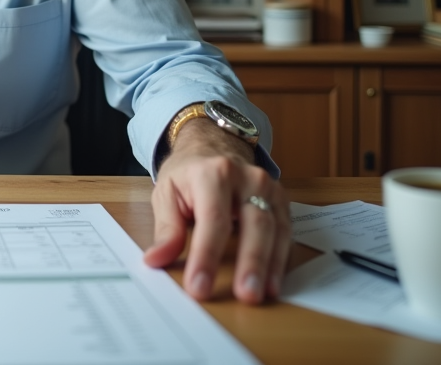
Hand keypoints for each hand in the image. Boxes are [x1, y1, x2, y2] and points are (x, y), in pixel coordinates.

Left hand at [143, 118, 289, 304]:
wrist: (213, 145)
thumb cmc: (188, 173)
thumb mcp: (167, 193)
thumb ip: (166, 229)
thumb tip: (156, 260)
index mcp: (212, 173)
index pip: (213, 219)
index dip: (207, 256)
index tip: (199, 286)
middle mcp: (246, 178)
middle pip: (254, 224)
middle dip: (250, 262)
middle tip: (245, 295)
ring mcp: (268, 187)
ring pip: (275, 229)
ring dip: (270, 265)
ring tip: (262, 293)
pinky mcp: (280, 200)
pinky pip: (285, 231)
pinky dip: (280, 258)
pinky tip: (273, 281)